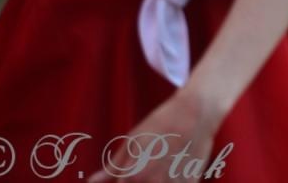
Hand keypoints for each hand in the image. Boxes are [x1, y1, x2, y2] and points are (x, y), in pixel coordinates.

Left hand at [89, 84, 224, 182]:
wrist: (196, 112)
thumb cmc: (161, 123)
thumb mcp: (132, 141)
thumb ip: (112, 168)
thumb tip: (91, 182)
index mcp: (132, 176)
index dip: (124, 181)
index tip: (130, 173)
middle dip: (139, 181)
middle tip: (149, 164)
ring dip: (157, 181)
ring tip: (163, 162)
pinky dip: (173, 181)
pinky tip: (174, 166)